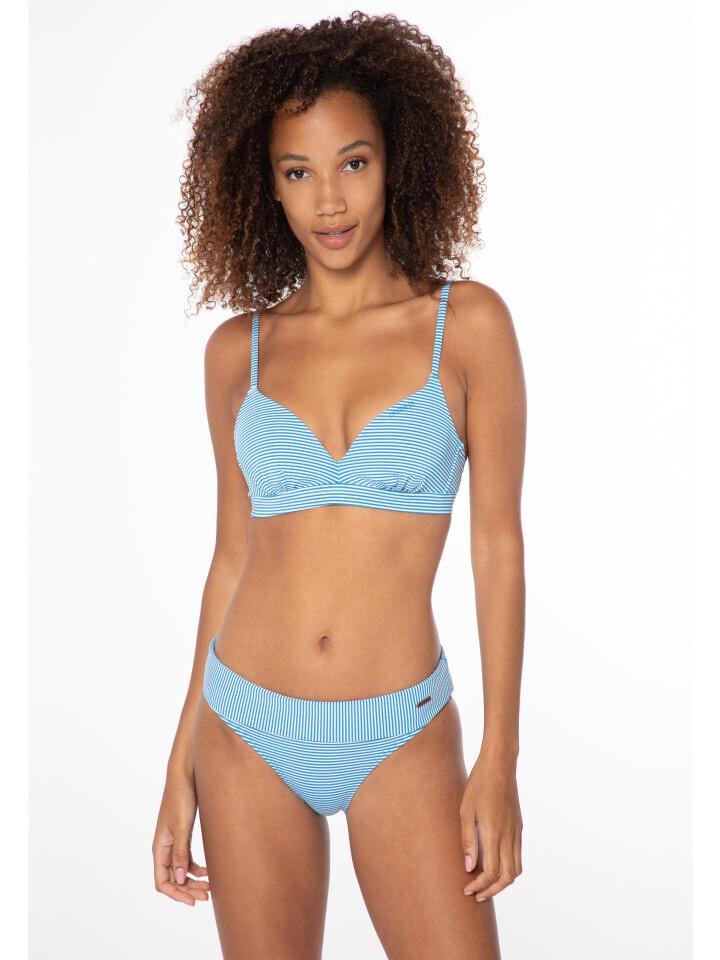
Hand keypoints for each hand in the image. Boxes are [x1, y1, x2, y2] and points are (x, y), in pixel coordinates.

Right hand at [152, 769, 210, 905]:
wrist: (186, 775)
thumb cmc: (181, 798)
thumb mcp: (181, 826)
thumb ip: (180, 852)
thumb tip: (179, 879)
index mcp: (159, 847)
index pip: (162, 881)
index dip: (176, 894)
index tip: (192, 901)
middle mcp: (164, 848)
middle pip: (172, 879)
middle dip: (187, 890)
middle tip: (206, 897)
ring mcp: (174, 842)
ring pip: (180, 870)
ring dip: (193, 881)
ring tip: (209, 888)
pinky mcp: (183, 835)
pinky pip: (187, 859)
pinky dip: (196, 868)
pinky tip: (208, 871)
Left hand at [459, 746, 522, 901]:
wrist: (500, 766)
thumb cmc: (478, 785)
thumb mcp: (465, 811)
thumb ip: (468, 840)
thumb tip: (469, 867)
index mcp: (494, 833)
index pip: (491, 873)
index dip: (479, 886)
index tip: (467, 890)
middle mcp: (509, 836)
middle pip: (507, 877)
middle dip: (491, 890)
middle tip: (475, 895)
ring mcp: (516, 832)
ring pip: (516, 869)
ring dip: (502, 882)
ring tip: (485, 885)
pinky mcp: (519, 827)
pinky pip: (518, 856)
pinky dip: (509, 868)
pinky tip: (495, 865)